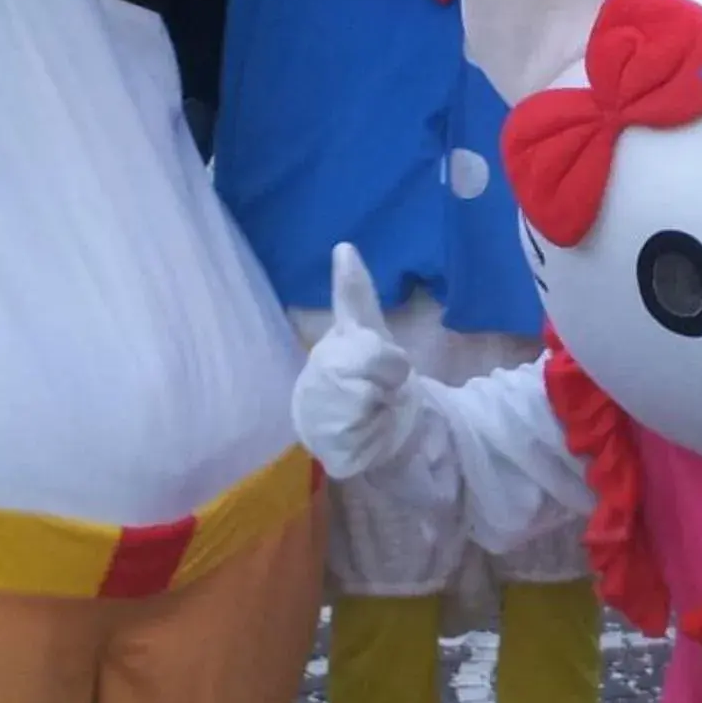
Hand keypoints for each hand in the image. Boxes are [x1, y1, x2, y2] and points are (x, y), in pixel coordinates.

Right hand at [291, 244, 421, 480]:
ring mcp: (316, 425)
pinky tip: (370, 435)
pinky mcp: (331, 456)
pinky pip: (366, 443)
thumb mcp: (368, 330)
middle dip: (388, 381)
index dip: (386, 362)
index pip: (363, 353)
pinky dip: (378, 439)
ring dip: (384, 411)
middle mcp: (313, 389)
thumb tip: (343, 246)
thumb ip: (354, 293)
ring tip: (376, 409)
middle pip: (368, 377)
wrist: (374, 425)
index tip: (388, 365)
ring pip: (366, 408)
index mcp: (324, 355)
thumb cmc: (369, 373)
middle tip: (387, 387)